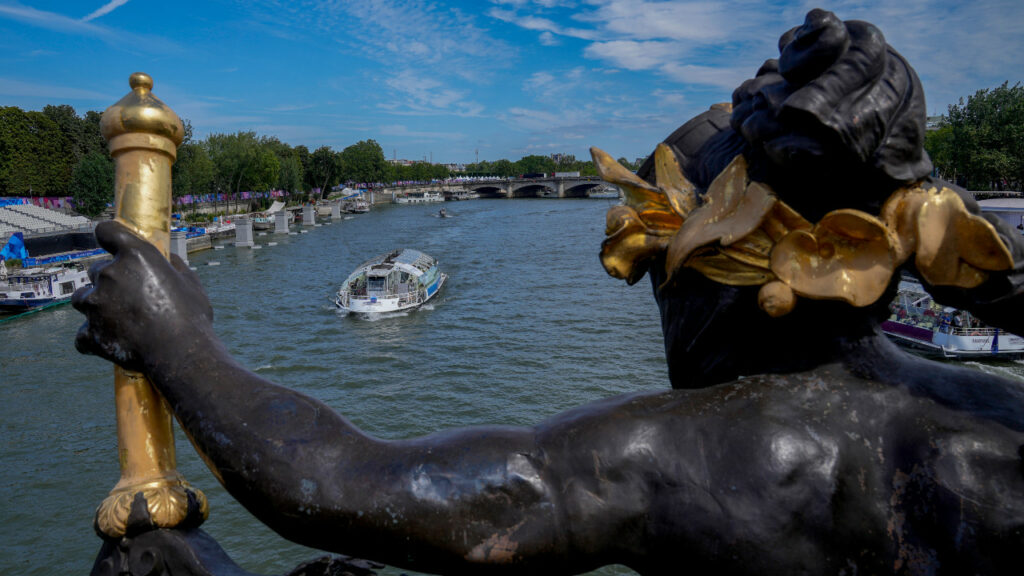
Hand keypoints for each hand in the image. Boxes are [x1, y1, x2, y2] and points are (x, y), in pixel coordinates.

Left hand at [73, 221, 213, 371]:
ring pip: (82, 298)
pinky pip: (81, 334)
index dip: (109, 236)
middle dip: (109, 279)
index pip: (107, 231)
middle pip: (96, 269)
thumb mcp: (191, 282)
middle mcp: (110, 274)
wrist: (181, 354)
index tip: (112, 243)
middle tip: (129, 295)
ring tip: (115, 317)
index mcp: (135, 255)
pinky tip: (107, 340)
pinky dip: (91, 337)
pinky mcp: (90, 332)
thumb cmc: (192, 316)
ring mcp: (96, 303)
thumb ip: (174, 265)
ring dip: (94, 304)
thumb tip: (168, 258)